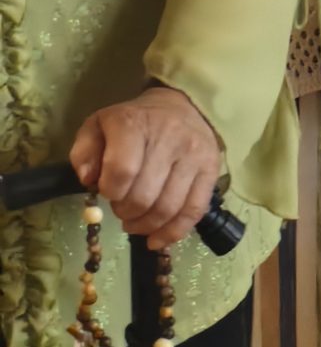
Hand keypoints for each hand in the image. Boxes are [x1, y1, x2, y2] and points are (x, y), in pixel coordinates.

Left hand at [70, 86, 221, 249]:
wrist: (181, 106)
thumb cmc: (134, 122)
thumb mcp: (98, 126)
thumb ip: (84, 153)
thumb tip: (89, 181)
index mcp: (134, 124)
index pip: (121, 171)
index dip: (110, 191)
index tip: (107, 191)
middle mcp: (169, 137)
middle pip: (143, 196)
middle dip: (125, 212)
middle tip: (121, 208)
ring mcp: (194, 155)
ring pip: (167, 208)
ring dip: (145, 225)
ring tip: (135, 221)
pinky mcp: (211, 169)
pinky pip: (194, 211)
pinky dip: (173, 233)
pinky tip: (156, 239)